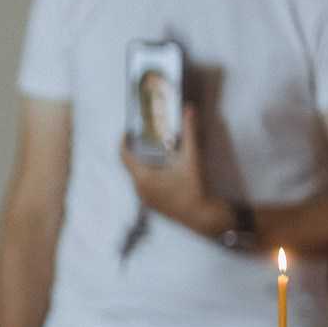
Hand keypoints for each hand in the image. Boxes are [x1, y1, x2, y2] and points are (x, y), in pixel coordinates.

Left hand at [120, 104, 227, 237]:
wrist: (205, 216)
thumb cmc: (197, 189)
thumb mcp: (192, 158)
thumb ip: (190, 132)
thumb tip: (189, 110)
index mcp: (143, 178)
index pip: (123, 156)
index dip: (123, 141)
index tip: (127, 131)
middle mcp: (139, 190)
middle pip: (129, 165)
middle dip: (135, 150)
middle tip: (142, 137)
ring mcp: (144, 199)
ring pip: (136, 176)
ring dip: (142, 163)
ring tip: (152, 150)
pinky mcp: (151, 205)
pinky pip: (143, 186)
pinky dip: (147, 175)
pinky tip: (161, 169)